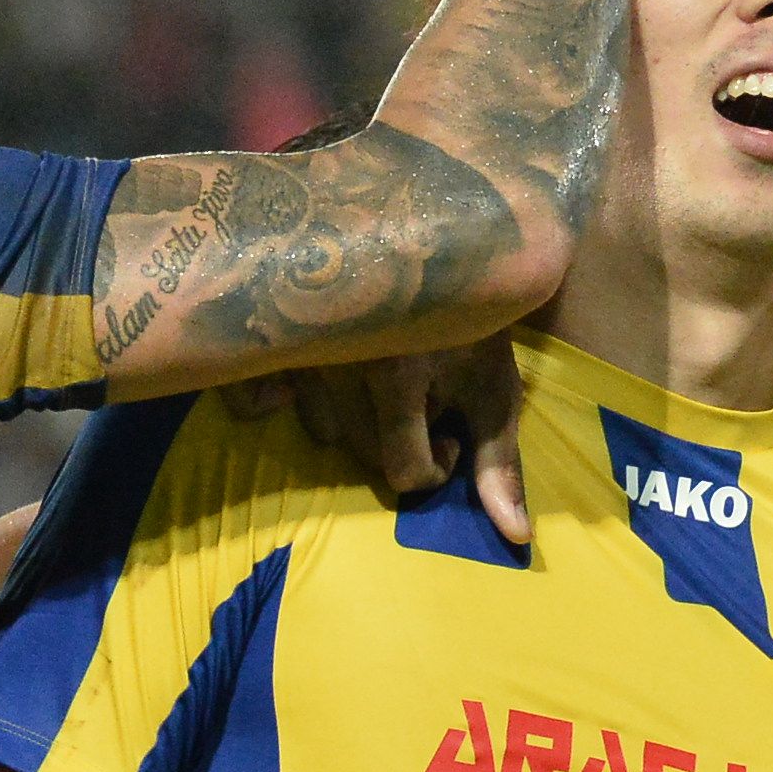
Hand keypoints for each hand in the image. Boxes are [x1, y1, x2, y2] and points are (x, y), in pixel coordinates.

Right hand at [232, 338, 529, 546]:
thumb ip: (501, 461)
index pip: (403, 470)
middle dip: (398, 443)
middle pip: (360, 451)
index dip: (436, 466)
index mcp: (397, 373)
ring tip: (386, 380)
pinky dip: (283, 401)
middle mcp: (336, 359)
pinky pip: (258, 400)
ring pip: (320, 427)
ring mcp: (298, 345)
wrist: (434, 234)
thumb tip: (515, 538)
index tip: (451, 433)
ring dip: (354, 421)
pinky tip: (323, 375)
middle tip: (425, 403)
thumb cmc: (471, 312)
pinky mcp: (270, 333)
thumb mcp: (495, 383)